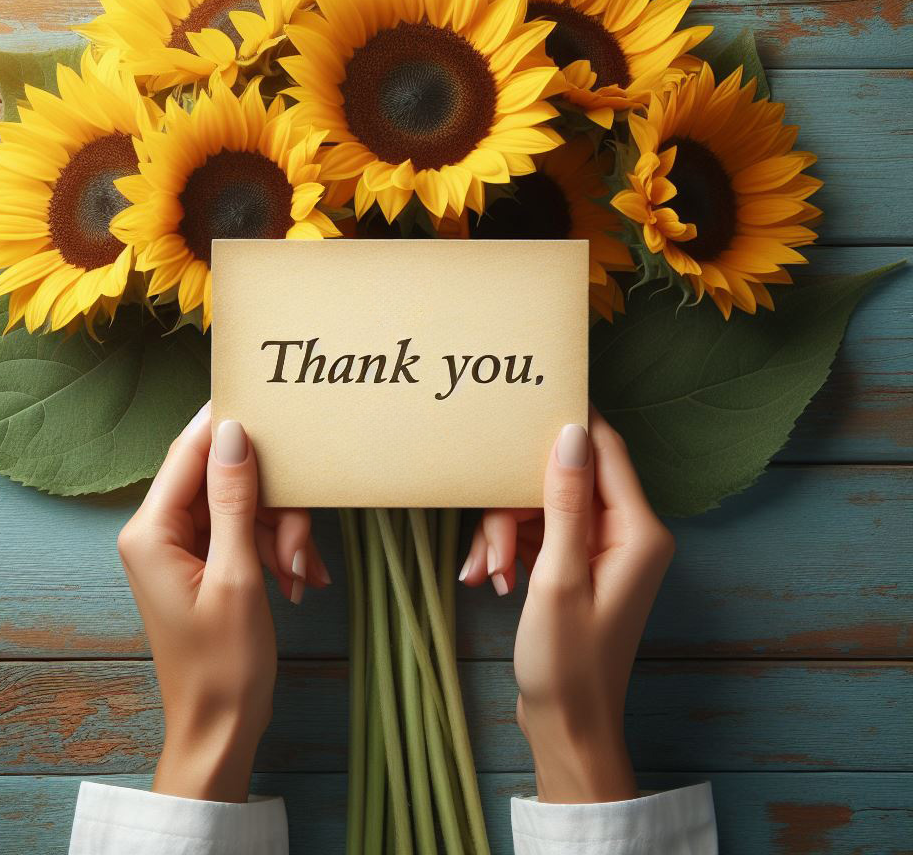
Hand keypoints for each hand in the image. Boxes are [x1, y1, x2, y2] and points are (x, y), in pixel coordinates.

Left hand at [116, 403, 329, 802]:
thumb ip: (236, 499)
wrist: (221, 729)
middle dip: (273, 507)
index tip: (270, 398)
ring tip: (303, 575)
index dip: (227, 423)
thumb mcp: (237, 575)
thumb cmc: (224, 663)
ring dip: (281, 534)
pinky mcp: (206, 561)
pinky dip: (276, 550)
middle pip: (224, 480)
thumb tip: (233, 431)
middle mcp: (160, 530)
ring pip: (243, 506)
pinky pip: (245, 533)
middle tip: (302, 548)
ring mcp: (183, 546)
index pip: (189, 452)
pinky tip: (301, 580)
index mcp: (151, 530)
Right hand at [462, 409, 674, 802]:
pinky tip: (489, 576)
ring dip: (505, 532)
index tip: (528, 397)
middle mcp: (625, 531)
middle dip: (515, 505)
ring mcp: (599, 547)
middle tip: (489, 547)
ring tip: (486, 572)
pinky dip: (510, 547)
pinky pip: (538, 531)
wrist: (566, 726)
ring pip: (542, 505)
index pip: (605, 450)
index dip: (570, 422)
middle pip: (564, 480)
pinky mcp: (576, 561)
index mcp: (637, 531)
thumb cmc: (567, 662)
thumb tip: (571, 432)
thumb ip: (566, 501)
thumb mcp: (558, 577)